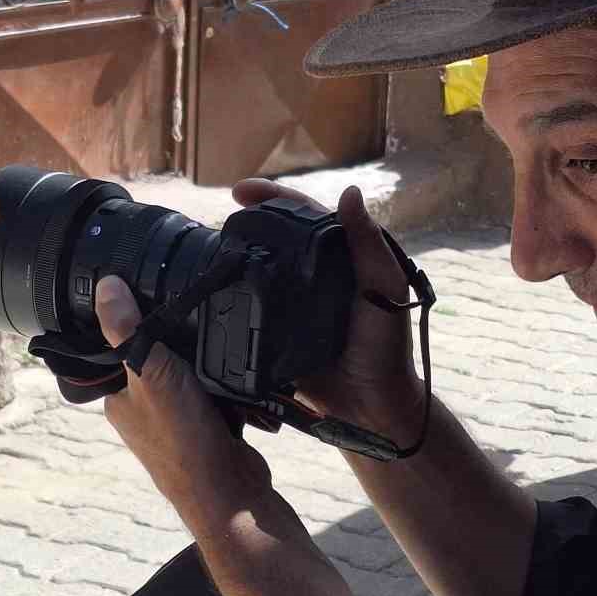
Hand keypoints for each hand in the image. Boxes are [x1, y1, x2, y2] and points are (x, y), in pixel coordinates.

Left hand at [94, 276, 272, 531]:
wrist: (232, 492)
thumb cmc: (183, 441)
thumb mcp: (150, 372)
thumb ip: (127, 331)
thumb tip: (105, 288)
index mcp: (118, 399)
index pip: (114, 349)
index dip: (130, 322)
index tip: (149, 294)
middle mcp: (142, 412)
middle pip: (154, 357)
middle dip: (174, 339)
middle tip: (192, 315)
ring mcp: (175, 422)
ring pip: (186, 374)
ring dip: (201, 360)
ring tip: (215, 339)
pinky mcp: (207, 427)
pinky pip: (212, 392)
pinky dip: (223, 382)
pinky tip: (233, 370)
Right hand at [232, 180, 424, 446]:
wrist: (371, 405)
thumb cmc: (386, 344)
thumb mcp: (384, 287)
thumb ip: (368, 243)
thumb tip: (349, 192)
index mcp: (341, 257)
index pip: (304, 216)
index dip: (274, 198)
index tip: (241, 191)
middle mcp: (315, 274)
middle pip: (277, 238)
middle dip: (248, 220)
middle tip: (220, 214)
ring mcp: (293, 302)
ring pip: (260, 269)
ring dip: (235, 255)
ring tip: (210, 246)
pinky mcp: (275, 331)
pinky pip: (250, 308)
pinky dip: (232, 295)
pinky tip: (212, 287)